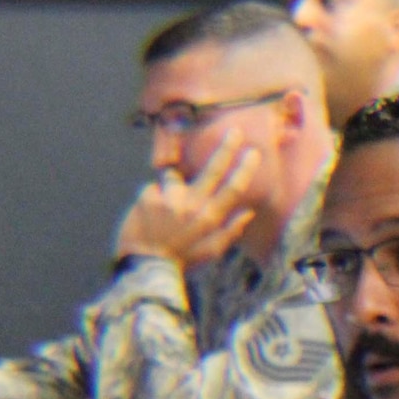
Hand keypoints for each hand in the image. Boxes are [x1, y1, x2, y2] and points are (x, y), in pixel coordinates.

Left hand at [115, 129, 260, 268]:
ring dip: (169, 190)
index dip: (245, 169)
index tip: (253, 152)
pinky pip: (152, 189)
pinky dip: (150, 199)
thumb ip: (231, 231)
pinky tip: (147, 218)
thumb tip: (247, 212)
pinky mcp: (148, 197)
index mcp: (211, 219)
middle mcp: (193, 206)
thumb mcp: (211, 252)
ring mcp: (170, 199)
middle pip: (213, 170)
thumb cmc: (181, 261)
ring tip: (161, 214)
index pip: (234, 189)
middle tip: (234, 131)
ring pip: (173, 179)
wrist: (145, 267)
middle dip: (227, 148)